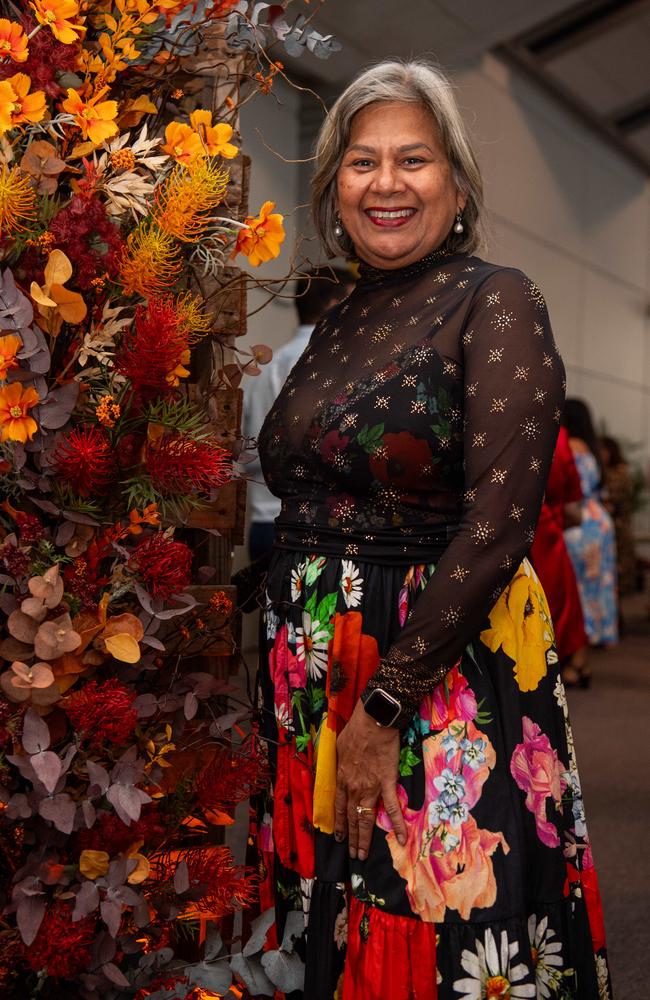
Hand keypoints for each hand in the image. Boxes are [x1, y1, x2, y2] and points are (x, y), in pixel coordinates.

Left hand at [334, 700, 407, 860]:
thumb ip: (338, 764)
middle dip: (351, 838)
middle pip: (351, 818)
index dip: (339, 824)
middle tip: (353, 854)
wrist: (373, 722)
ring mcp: (371, 787)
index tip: (338, 838)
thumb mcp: (338, 748)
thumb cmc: (355, 730)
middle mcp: (354, 787)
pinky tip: (402, 839)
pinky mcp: (387, 783)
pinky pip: (392, 808)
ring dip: (364, 839)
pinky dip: (398, 824)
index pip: (339, 807)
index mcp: (342, 779)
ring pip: (366, 819)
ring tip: (363, 855)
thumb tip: (337, 770)